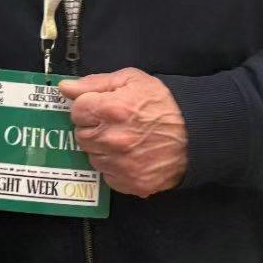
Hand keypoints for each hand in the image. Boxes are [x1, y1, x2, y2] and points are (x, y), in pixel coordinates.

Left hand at [59, 68, 187, 197]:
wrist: (197, 133)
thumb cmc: (164, 103)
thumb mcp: (132, 80)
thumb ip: (95, 83)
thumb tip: (65, 88)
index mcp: (111, 110)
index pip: (77, 110)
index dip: (88, 106)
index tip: (100, 106)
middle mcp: (113, 140)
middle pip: (81, 135)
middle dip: (93, 127)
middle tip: (113, 123)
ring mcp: (121, 164)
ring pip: (92, 156)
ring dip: (102, 148)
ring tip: (123, 139)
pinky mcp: (131, 183)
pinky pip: (108, 175)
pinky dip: (114, 166)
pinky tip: (130, 155)